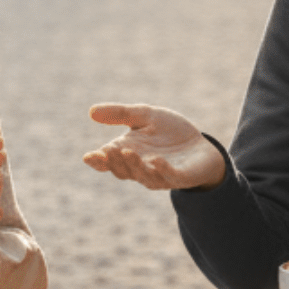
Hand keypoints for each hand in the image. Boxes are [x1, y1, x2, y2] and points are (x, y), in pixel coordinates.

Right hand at [83, 104, 225, 190]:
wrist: (199, 144)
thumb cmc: (169, 131)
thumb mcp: (144, 116)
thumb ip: (120, 114)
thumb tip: (91, 112)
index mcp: (127, 153)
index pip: (107, 162)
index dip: (97, 161)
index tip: (88, 156)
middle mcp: (140, 168)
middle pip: (122, 170)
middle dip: (115, 161)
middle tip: (109, 150)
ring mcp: (159, 175)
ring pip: (143, 175)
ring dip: (134, 165)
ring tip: (127, 151)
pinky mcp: (180, 176)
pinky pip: (168, 176)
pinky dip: (161, 169)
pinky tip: (156, 160)